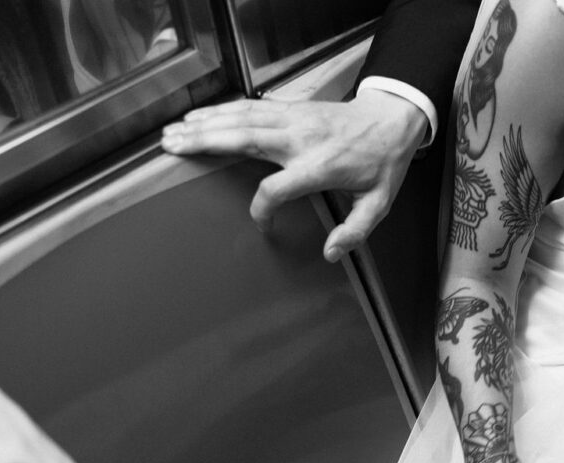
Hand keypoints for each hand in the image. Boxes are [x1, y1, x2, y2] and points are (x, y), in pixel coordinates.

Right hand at [160, 93, 428, 261]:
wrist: (392, 121)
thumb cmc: (382, 165)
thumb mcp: (378, 204)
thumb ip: (355, 231)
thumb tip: (331, 254)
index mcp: (320, 166)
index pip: (277, 188)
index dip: (263, 208)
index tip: (262, 225)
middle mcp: (300, 139)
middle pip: (245, 139)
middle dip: (206, 142)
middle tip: (172, 149)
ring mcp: (293, 119)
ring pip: (241, 118)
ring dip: (204, 124)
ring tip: (172, 132)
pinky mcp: (290, 108)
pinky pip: (250, 107)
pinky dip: (221, 110)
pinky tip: (198, 116)